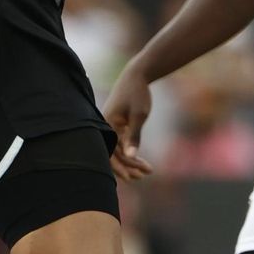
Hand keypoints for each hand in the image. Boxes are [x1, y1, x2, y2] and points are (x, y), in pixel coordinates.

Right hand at [104, 64, 154, 181]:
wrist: (137, 75)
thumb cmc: (138, 93)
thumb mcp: (139, 115)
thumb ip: (134, 136)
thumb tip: (131, 156)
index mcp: (107, 124)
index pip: (110, 152)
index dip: (120, 167)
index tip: (132, 177)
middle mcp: (106, 127)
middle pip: (114, 154)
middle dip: (128, 167)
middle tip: (143, 176)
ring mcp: (111, 126)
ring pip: (119, 150)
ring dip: (131, 161)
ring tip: (146, 171)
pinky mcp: (117, 125)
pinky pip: (121, 143)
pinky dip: (131, 151)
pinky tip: (140, 161)